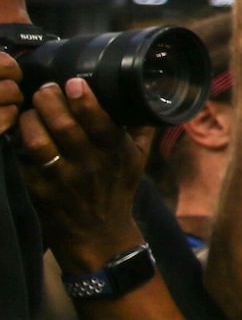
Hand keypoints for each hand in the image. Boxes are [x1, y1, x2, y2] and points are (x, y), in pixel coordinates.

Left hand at [17, 79, 148, 273]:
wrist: (98, 236)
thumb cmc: (117, 191)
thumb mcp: (138, 161)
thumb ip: (141, 129)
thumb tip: (145, 94)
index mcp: (115, 154)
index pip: (100, 122)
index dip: (84, 100)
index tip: (74, 83)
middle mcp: (88, 165)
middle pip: (63, 125)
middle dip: (49, 100)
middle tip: (44, 89)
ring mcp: (61, 179)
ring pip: (38, 141)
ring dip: (29, 119)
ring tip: (29, 110)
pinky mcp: (38, 190)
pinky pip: (23, 160)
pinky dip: (18, 143)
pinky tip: (19, 133)